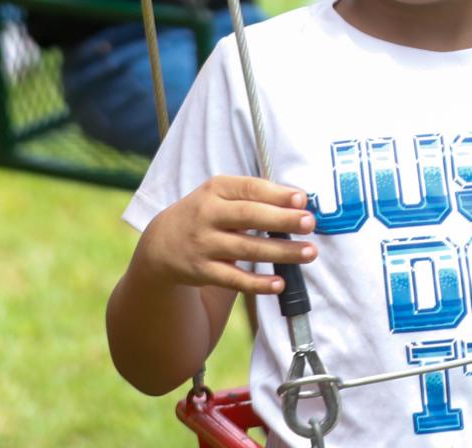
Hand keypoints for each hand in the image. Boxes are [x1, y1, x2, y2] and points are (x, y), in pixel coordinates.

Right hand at [138, 175, 317, 296]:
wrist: (161, 244)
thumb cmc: (206, 213)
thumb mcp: (222, 195)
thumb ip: (254, 195)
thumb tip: (298, 201)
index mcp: (216, 189)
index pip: (250, 188)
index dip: (277, 194)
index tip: (302, 199)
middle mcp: (208, 214)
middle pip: (250, 216)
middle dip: (283, 220)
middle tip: (310, 223)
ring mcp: (204, 244)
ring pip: (247, 249)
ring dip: (281, 252)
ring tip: (309, 252)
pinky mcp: (202, 271)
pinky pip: (234, 279)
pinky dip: (258, 283)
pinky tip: (280, 283)